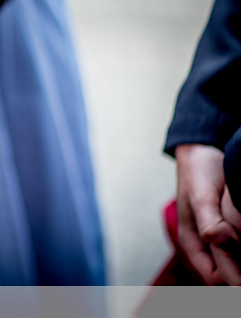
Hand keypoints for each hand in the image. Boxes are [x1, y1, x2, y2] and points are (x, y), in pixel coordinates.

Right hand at [175, 144, 236, 283]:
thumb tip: (222, 242)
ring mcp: (219, 236)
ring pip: (238, 262)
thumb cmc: (198, 172)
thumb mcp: (201, 196)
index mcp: (192, 242)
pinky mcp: (232, 228)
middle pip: (229, 273)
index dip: (235, 280)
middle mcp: (206, 244)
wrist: (203, 149)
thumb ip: (209, 223)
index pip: (216, 278)